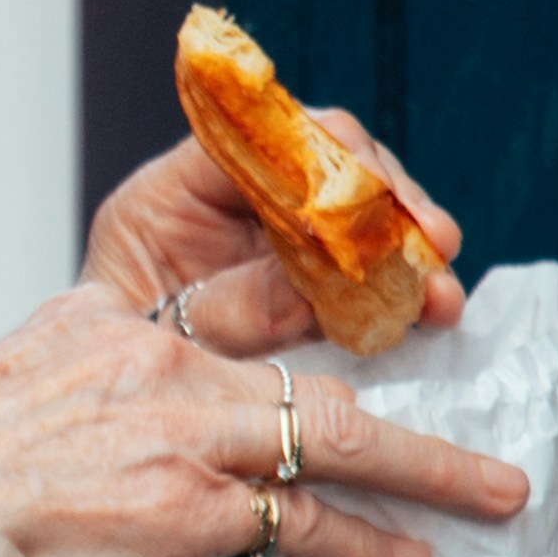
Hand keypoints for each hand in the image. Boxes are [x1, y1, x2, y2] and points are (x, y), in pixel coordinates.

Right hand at [0, 288, 528, 556]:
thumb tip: (121, 435)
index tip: (371, 293)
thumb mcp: (9, 391)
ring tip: (492, 494)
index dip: (312, 278)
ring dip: (427, 468)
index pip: (231, 279)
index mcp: (105, 317)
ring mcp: (176, 431)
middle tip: (469, 366)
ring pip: (336, 432)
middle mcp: (152, 358)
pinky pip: (302, 525)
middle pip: (306, 341)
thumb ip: (77, 387)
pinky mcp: (181, 508)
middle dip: (401, 356)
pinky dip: (365, 547)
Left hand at [82, 111, 468, 349]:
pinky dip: (405, 280)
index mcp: (170, 192)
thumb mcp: (164, 337)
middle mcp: (228, 197)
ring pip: (359, 208)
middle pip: (326, 161)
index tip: (373, 198)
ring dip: (411, 244)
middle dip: (389, 200)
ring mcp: (272, 231)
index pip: (258, 139)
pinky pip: (367, 261)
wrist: (114, 417)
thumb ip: (232, 310)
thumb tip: (315, 292)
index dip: (324, 159)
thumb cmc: (116, 368)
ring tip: (443, 293)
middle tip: (434, 242)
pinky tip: (435, 307)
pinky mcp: (306, 272)